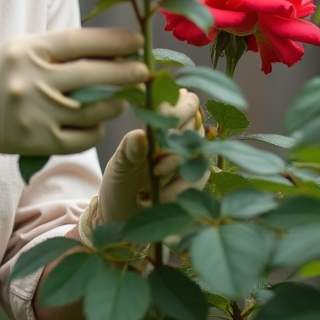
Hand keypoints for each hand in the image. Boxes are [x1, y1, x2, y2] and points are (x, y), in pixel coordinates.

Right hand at [0, 28, 147, 180]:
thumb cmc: (3, 73)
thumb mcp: (25, 49)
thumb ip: (62, 49)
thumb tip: (114, 50)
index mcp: (29, 50)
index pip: (80, 41)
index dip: (114, 41)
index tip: (137, 41)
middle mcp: (31, 80)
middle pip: (92, 75)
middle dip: (126, 72)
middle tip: (145, 71)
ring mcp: (35, 113)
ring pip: (93, 111)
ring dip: (115, 104)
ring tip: (122, 99)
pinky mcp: (38, 141)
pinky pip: (82, 138)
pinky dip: (96, 130)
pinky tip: (98, 123)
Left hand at [78, 89, 208, 248]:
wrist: (122, 218)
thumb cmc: (120, 183)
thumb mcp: (119, 165)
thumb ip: (130, 150)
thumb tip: (141, 135)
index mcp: (163, 124)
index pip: (187, 102)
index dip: (179, 107)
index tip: (160, 119)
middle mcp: (181, 139)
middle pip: (197, 126)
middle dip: (175, 142)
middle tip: (154, 162)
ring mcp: (192, 161)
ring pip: (199, 154)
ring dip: (174, 168)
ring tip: (151, 179)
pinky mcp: (195, 184)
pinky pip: (198, 181)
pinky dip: (176, 191)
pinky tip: (153, 198)